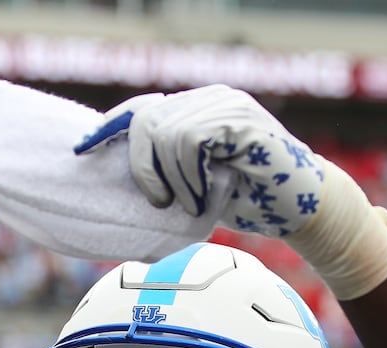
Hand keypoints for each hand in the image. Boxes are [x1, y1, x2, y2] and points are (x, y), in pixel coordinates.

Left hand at [76, 84, 326, 238]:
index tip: (82, 149)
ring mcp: (227, 104)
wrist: (303, 211)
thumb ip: (168, 172)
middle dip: (144, 167)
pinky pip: (190, 140)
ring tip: (194, 203)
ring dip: (173, 180)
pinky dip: (190, 176)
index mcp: (198, 110)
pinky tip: (207, 194)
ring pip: (166, 133)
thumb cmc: (254, 201)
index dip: (109, 127)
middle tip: (163, 202)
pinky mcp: (241, 119)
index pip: (142, 108)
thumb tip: (119, 178)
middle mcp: (210, 98)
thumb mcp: (198, 187)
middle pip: (146, 120)